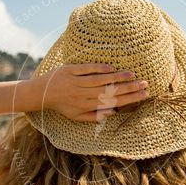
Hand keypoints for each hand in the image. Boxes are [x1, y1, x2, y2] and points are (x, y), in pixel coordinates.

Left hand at [32, 63, 149, 121]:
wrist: (41, 94)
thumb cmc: (62, 105)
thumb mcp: (77, 116)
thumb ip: (95, 116)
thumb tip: (114, 112)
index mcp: (87, 106)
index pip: (113, 102)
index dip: (130, 98)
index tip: (144, 94)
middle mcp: (84, 95)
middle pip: (110, 91)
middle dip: (129, 88)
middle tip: (145, 84)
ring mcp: (77, 82)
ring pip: (101, 80)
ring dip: (117, 77)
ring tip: (133, 75)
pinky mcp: (70, 71)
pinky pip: (86, 70)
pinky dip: (99, 69)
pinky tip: (111, 68)